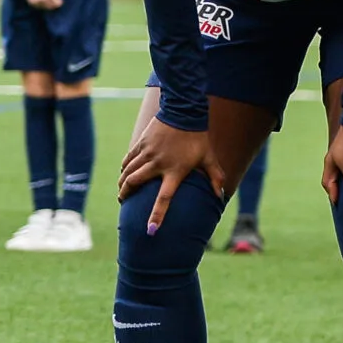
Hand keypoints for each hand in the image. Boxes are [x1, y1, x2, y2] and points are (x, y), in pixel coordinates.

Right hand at [117, 119, 229, 233]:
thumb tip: (221, 195)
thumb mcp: (209, 157)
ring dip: (122, 184)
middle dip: (125, 196)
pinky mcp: (140, 144)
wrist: (184, 111)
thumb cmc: (198, 137)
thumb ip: (215, 177)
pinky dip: (124, 169)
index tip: (150, 230)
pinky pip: (127, 160)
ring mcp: (147, 153)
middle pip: (133, 184)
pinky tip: (124, 173)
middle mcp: (157, 164)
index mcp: (174, 171)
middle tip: (123, 203)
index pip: (164, 198)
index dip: (157, 215)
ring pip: (127, 173)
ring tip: (121, 191)